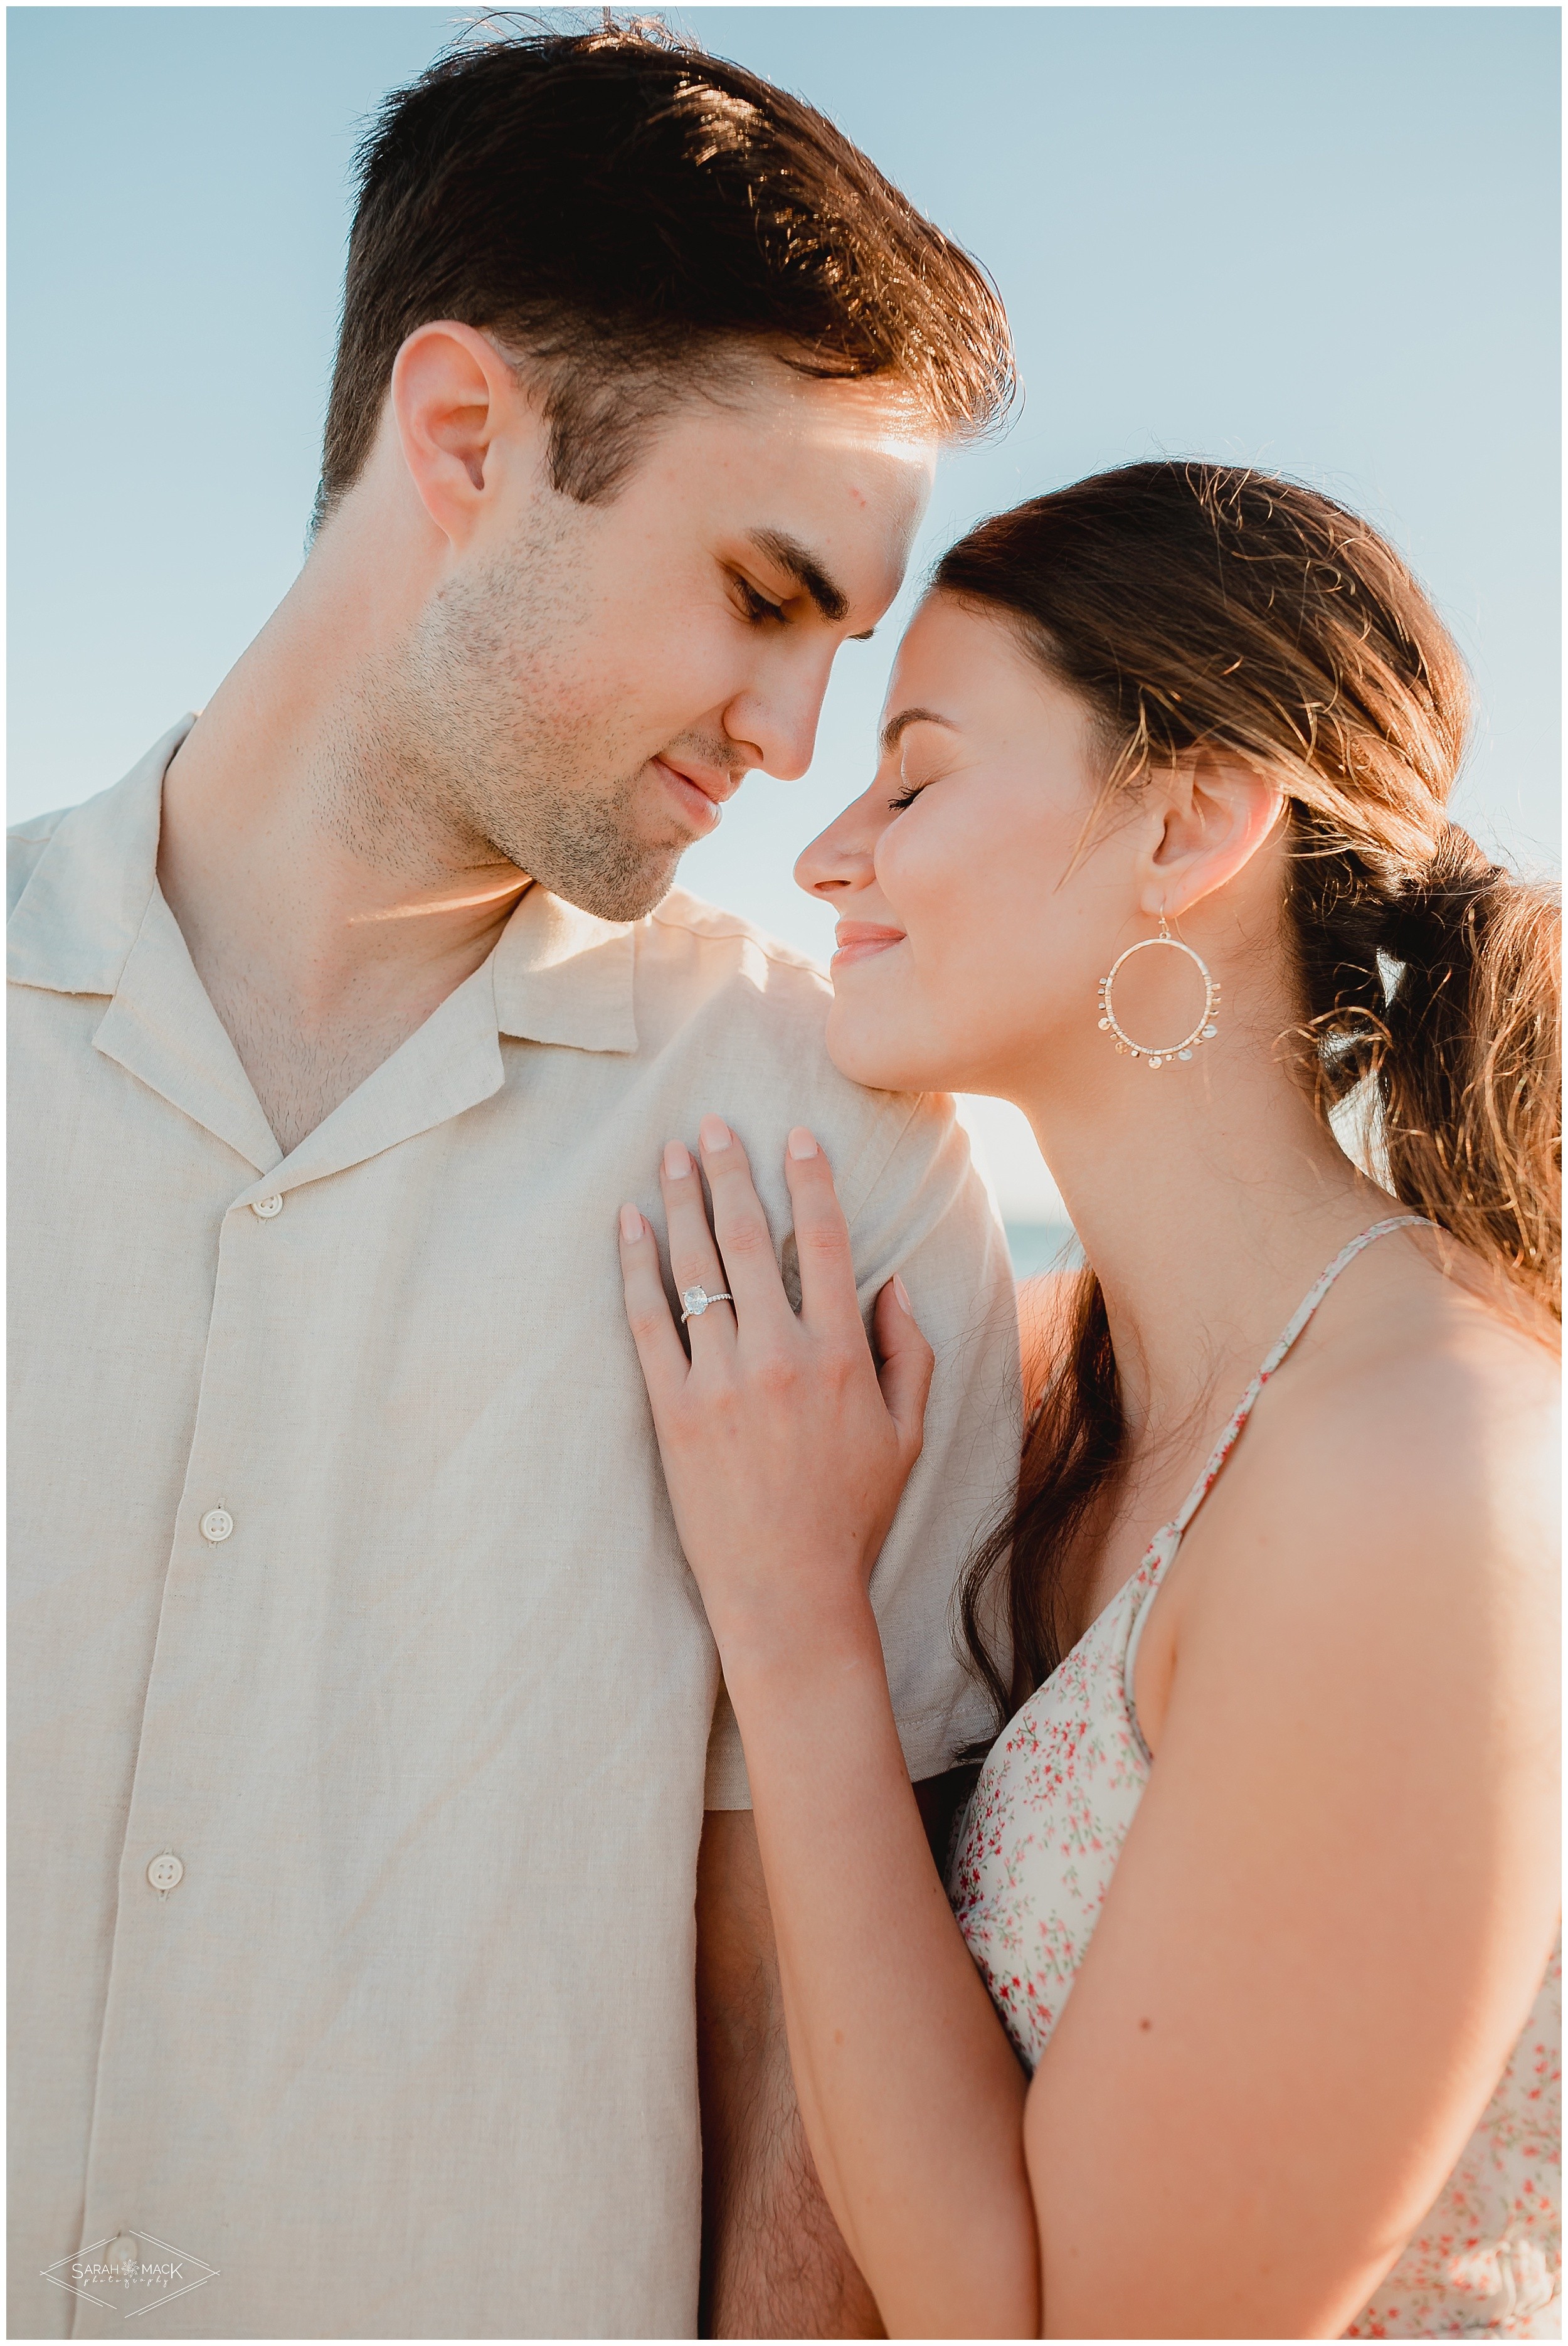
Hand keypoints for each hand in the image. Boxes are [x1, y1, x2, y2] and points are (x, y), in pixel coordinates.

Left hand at [618, 1113, 933, 1671]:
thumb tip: (893, 1283)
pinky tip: (629, 1225)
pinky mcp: (673, 1410)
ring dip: (681, 1202)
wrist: (786, 1589)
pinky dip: (636, 1268)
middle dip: (731, 1172)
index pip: (826, 1245)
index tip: (797, 1136)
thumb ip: (907, 1353)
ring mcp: (720, 1382)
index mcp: (841, 1356)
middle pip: (750, 1240)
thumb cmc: (852, 1514)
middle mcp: (780, 1357)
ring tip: (669, 1155)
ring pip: (696, 1270)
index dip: (811, 1182)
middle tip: (712, 1125)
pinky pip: (648, 1322)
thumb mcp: (908, 1434)